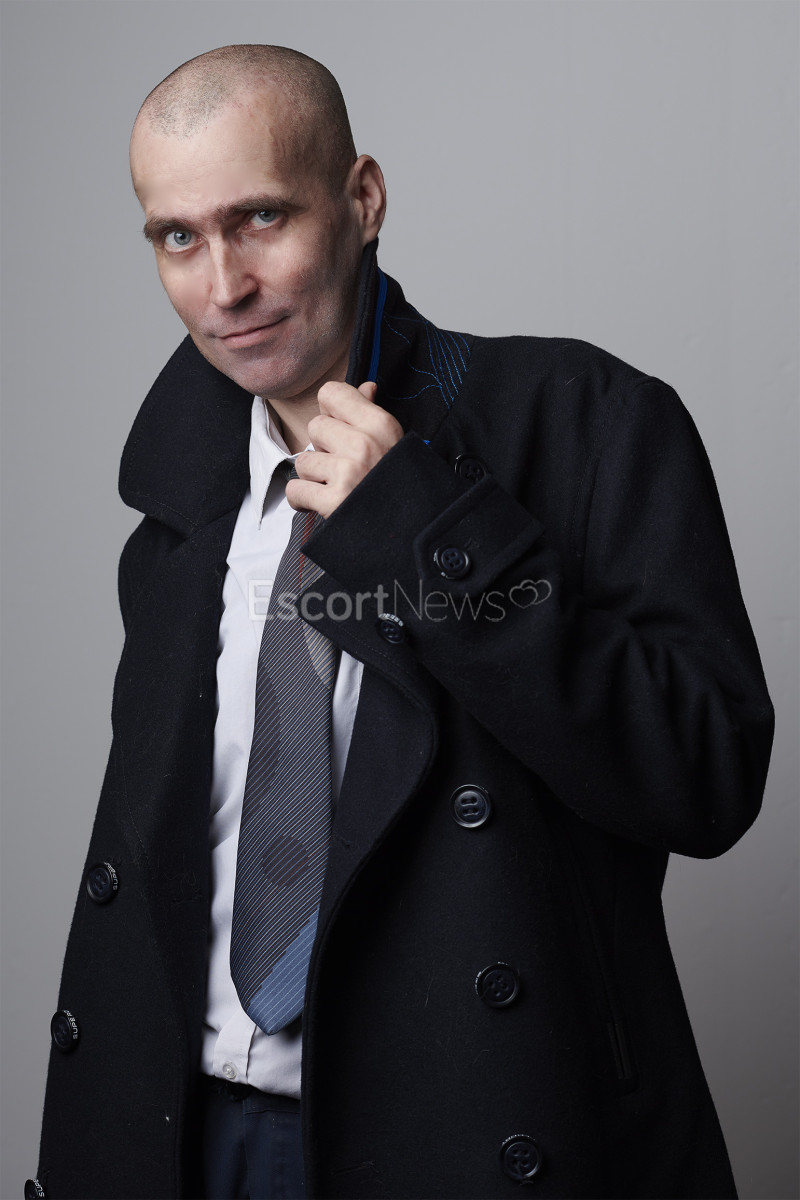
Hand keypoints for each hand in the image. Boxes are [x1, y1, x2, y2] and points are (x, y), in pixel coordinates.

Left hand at [286, 381, 403, 518]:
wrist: (414, 528)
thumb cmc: (401, 482)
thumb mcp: (394, 442)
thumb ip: (373, 413)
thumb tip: (366, 387)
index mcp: (379, 424)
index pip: (331, 393)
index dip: (331, 411)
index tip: (341, 430)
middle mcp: (364, 444)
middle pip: (314, 427)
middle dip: (323, 448)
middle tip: (344, 467)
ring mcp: (348, 473)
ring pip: (303, 461)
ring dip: (314, 477)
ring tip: (338, 487)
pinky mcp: (333, 501)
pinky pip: (295, 490)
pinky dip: (302, 500)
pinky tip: (320, 503)